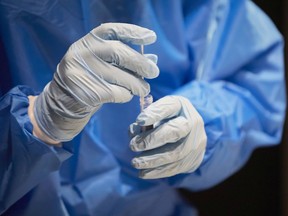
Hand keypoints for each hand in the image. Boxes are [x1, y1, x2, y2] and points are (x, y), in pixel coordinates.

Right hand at [31, 23, 158, 142]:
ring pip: (121, 77)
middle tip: (154, 72)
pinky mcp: (85, 93)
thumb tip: (152, 60)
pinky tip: (126, 96)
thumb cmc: (88, 81)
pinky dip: (126, 96)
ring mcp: (81, 73)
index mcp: (87, 42)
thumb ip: (124, 61)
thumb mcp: (103, 65)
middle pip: (119, 53)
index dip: (133, 32)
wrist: (62, 105)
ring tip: (144, 89)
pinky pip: (117, 93)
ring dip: (138, 85)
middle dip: (141, 63)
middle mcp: (82, 53)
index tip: (151, 37)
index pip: (112, 30)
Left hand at [129, 96, 206, 178]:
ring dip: (152, 160)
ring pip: (175, 153)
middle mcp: (193, 122)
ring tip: (135, 162)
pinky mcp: (195, 158)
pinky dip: (158, 171)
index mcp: (181, 106)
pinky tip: (143, 173)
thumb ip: (145, 119)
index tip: (139, 120)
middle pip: (175, 131)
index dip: (155, 113)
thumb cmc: (166, 120)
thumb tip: (135, 130)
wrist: (189, 134)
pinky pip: (176, 167)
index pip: (169, 107)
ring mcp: (197, 142)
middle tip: (133, 145)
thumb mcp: (156, 113)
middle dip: (152, 140)